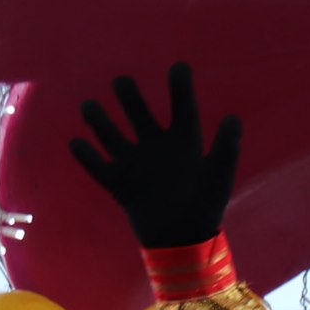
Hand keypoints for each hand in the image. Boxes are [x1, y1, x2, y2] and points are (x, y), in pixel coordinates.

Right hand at [70, 63, 241, 248]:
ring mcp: (135, 163)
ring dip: (98, 119)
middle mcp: (156, 146)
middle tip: (122, 82)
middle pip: (138, 112)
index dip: (180, 86)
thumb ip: (226, 148)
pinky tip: (76, 142)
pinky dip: (85, 155)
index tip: (179, 67)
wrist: (183, 242)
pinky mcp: (119, 183)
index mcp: (183, 141)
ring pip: (111, 133)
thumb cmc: (205, 208)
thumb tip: (234, 118)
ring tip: (89, 106)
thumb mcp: (218, 177)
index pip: (181, 107)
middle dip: (128, 96)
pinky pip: (97, 166)